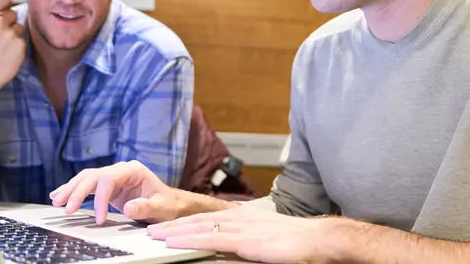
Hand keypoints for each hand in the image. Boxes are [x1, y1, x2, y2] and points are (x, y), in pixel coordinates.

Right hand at [0, 0, 24, 97]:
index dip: (6, 4)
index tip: (5, 10)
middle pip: (13, 14)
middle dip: (8, 23)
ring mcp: (10, 34)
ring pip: (18, 28)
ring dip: (13, 36)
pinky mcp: (20, 46)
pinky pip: (21, 42)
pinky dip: (16, 49)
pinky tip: (5, 58)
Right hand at [50, 161, 179, 224]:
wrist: (169, 203)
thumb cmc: (166, 204)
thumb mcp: (160, 207)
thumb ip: (145, 207)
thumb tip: (128, 208)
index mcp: (133, 170)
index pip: (109, 178)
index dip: (100, 198)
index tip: (98, 219)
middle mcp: (121, 170)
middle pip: (93, 176)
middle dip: (78, 192)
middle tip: (66, 209)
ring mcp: (113, 176)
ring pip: (86, 178)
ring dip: (70, 189)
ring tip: (56, 201)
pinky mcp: (107, 186)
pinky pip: (87, 185)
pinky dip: (73, 190)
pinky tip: (58, 195)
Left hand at [147, 206, 333, 263]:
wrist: (318, 240)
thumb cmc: (298, 244)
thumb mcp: (267, 241)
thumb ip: (248, 243)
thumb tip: (237, 250)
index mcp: (244, 218)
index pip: (208, 218)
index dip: (185, 222)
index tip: (168, 227)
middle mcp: (239, 218)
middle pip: (197, 220)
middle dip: (172, 224)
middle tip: (151, 229)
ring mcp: (240, 227)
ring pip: (198, 227)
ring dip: (173, 231)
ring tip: (154, 235)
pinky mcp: (244, 240)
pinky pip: (209, 239)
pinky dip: (187, 239)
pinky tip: (173, 242)